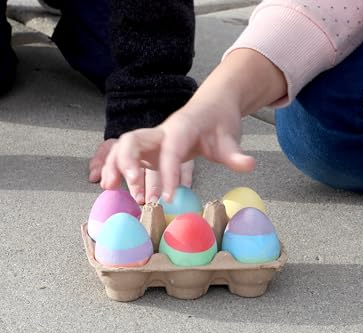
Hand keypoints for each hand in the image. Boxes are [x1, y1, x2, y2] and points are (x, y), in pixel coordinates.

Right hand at [100, 98, 255, 200]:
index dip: (167, 174)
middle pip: (132, 140)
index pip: (170, 151)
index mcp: (182, 128)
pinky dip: (115, 169)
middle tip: (134, 190)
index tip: (168, 198)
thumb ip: (236, 154)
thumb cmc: (219, 121)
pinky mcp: (147, 149)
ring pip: (122, 147)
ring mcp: (151, 140)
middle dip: (127, 163)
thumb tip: (249, 165)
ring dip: (115, 167)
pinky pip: (125, 156)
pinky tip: (114, 188)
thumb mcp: (231, 137)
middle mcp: (160, 132)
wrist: (212, 104)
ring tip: (112, 190)